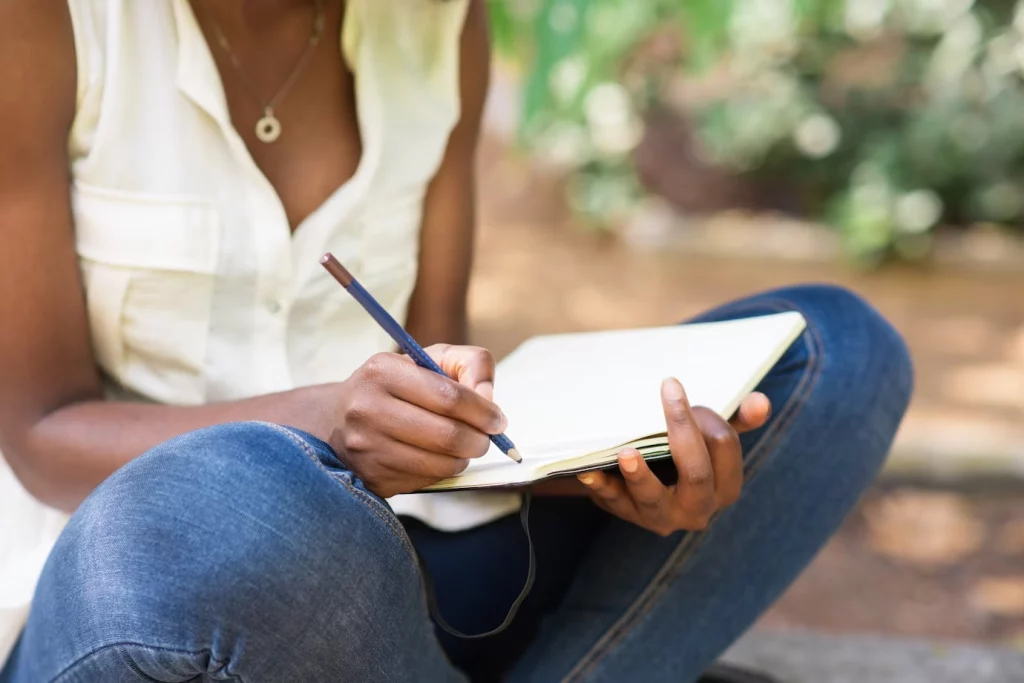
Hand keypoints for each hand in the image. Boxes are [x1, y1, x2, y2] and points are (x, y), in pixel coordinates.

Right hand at [330, 344, 505, 498]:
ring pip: (440, 464)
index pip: (450, 397)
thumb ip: (469, 364)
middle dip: (479, 440)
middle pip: (448, 435)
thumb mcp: (428, 359)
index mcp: (383, 371)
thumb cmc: (395, 386)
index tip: (497, 420)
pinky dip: (442, 472)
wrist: (336, 420)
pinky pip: (426, 481)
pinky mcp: (371, 477)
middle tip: (485, 438)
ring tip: (463, 448)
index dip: (483, 412)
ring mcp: (366, 447)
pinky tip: (437, 458)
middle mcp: (367, 409)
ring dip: (464, 459)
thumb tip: (488, 397)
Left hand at [577, 378, 770, 535]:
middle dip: (683, 432)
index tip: (680, 391)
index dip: (706, 418)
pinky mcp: (626, 513)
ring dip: (639, 475)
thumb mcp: (711, 440)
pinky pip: (612, 501)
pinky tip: (588, 472)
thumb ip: (736, 422)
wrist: (643, 483)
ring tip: (627, 453)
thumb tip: (762, 402)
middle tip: (668, 393)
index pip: (724, 448)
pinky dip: (601, 486)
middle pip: (696, 473)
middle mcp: (697, 509)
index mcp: (725, 488)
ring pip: (653, 499)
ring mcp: (660, 516)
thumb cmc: (684, 456)